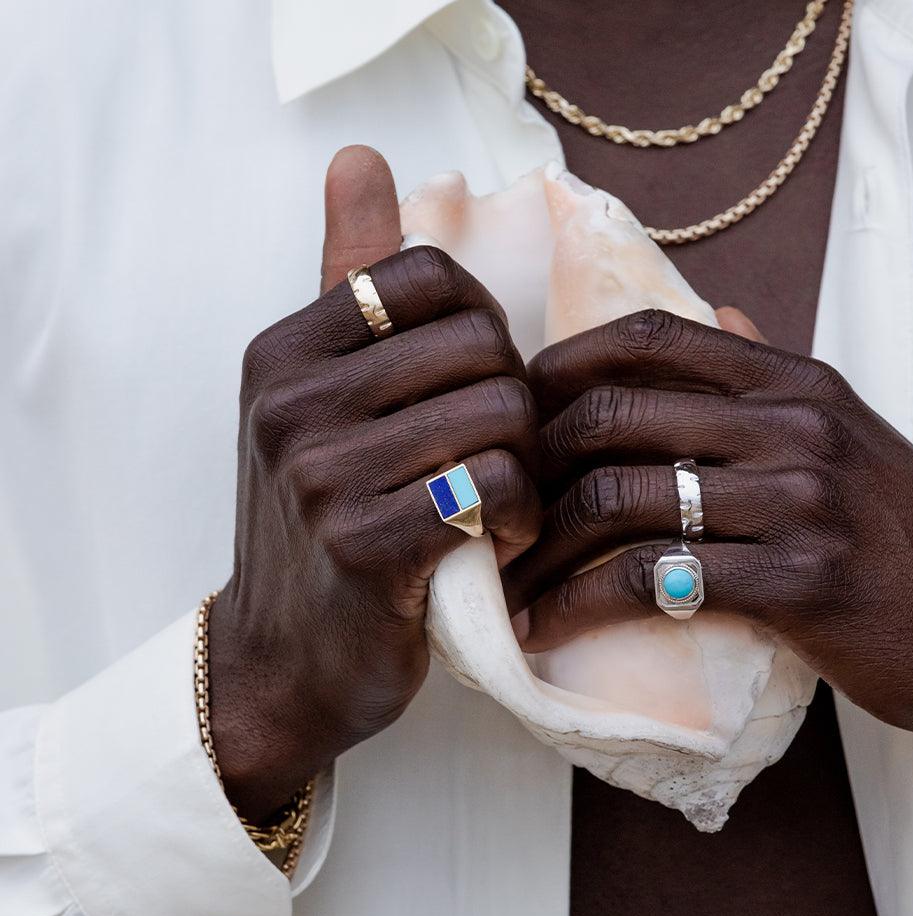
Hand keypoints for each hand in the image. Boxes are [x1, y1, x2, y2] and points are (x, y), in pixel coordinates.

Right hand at [209, 147, 540, 819]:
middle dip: (515, 401)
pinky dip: (521, 517)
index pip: (432, 274)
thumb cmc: (324, 524)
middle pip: (481, 344)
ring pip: (499, 413)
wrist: (284, 660)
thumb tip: (360, 158)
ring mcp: (322, 476)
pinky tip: (500, 541)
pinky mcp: (365, 549)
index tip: (476, 384)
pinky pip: (497, 486)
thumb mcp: (319, 399)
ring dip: (526, 463)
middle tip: (501, 454)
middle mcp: (292, 403)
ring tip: (502, 501)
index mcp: (285, 352)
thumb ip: (348, 282)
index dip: (483, 324)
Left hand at [504, 308, 912, 749]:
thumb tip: (717, 318)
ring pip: (620, 498)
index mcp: (793, 382)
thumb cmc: (901, 536)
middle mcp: (792, 425)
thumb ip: (771, 375)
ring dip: (541, 548)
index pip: (651, 333)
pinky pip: (652, 579)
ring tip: (506, 583)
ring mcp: (797, 501)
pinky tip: (546, 626)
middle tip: (496, 509)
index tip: (514, 412)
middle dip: (530, 465)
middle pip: (613, 414)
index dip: (561, 364)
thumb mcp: (847, 431)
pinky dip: (579, 604)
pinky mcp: (797, 581)